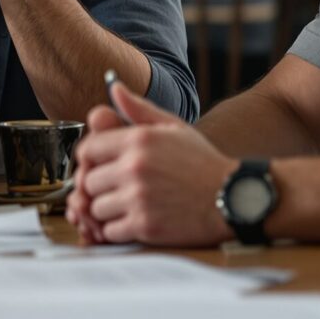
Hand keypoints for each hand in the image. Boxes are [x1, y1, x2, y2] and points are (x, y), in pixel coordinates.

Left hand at [70, 81, 234, 246]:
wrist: (233, 196)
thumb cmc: (202, 162)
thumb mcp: (173, 127)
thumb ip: (139, 109)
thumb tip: (114, 87)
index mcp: (138, 139)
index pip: (86, 150)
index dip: (90, 161)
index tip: (101, 168)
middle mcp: (135, 167)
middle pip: (88, 181)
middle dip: (99, 187)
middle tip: (115, 190)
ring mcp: (139, 197)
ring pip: (95, 208)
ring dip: (107, 210)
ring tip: (126, 206)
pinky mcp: (145, 225)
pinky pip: (110, 231)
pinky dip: (118, 230)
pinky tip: (134, 222)